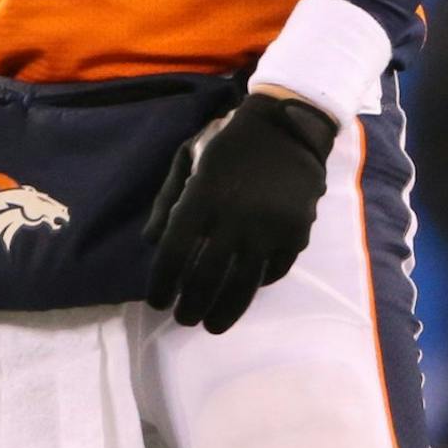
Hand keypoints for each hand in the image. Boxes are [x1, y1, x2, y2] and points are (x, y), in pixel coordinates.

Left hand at [144, 94, 337, 333]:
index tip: (158, 301)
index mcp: (202, 196)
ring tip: (213, 325)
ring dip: (224, 311)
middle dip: (190, 306)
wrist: (290, 123)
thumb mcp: (188, 155)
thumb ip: (166, 199)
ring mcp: (269, 227)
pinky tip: (248, 288)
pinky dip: (260, 284)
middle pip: (206, 278)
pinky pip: (276, 271)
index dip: (161, 285)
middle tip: (184, 319)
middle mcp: (234, 216)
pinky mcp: (297, 232)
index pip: (173, 255)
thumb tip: (151, 243)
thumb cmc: (231, 140)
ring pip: (243, 285)